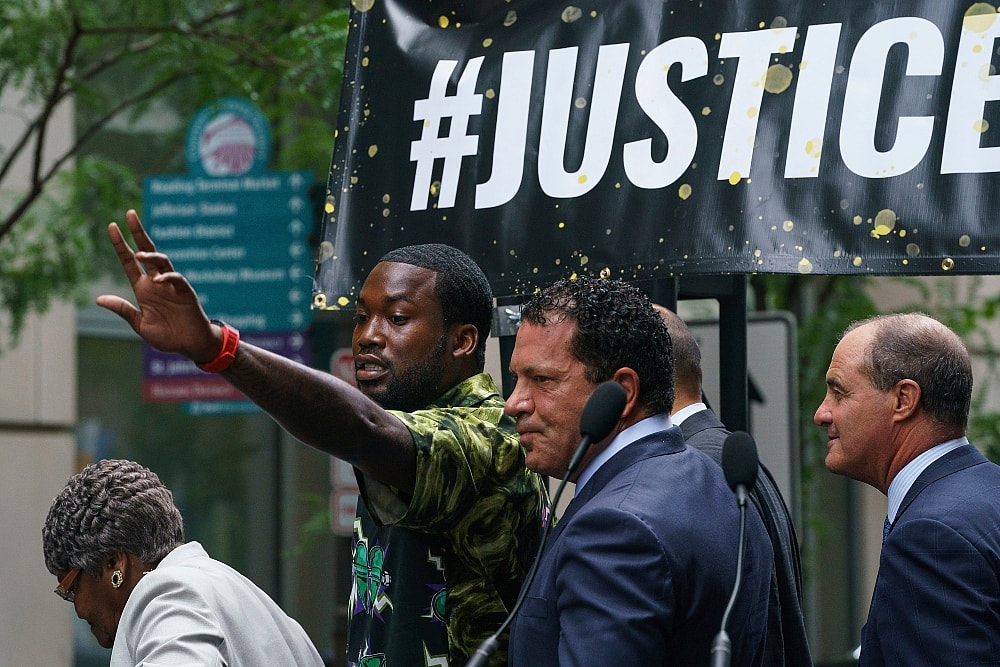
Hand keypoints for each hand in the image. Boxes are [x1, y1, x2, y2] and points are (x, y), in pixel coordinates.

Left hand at [96, 209, 221, 362]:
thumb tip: (99, 299)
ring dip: (151, 255)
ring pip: (162, 261)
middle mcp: (156, 282)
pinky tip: (158, 280)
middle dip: (138, 232)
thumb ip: (123, 309)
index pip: (128, 261)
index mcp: (143, 288)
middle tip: (129, 214)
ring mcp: (171, 285)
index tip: (112, 225)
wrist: (190, 345)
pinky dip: (167, 277)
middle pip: (146, 251)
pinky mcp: (185, 292)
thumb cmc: (167, 336)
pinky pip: (176, 278)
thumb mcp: (140, 324)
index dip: (121, 244)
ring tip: (139, 254)